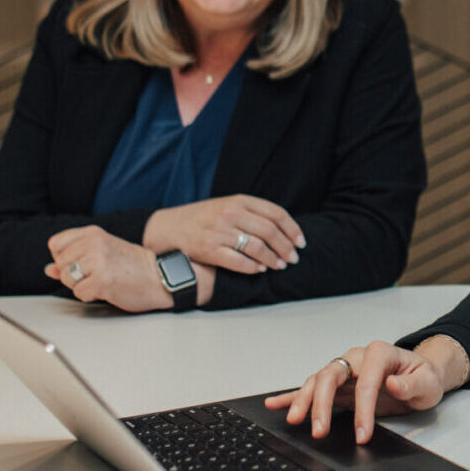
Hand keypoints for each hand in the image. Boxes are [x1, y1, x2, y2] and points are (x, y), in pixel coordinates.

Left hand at [45, 225, 170, 312]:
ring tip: (103, 281)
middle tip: (97, 274)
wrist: (161, 278)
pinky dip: (90, 296)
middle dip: (73, 275)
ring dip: (81, 285)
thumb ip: (75, 259)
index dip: (64, 258)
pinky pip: (79, 293)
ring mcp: (98, 261)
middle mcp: (94, 243)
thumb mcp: (103, 254)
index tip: (82, 263)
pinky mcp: (102, 280)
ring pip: (67, 279)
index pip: (56, 244)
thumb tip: (50, 269)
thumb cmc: (134, 267)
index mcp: (94, 233)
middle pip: (60, 264)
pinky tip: (107, 289)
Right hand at [143, 195, 304, 274]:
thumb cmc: (204, 218)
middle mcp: (230, 214)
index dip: (292, 228)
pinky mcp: (209, 250)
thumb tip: (283, 229)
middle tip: (293, 258)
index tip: (301, 242)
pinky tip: (259, 269)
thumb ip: (252, 213)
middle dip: (286, 247)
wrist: (168, 228)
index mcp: (239, 200)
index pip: (275, 213)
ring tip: (279, 266)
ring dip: (272, 259)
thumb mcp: (228, 205)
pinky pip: (237, 261)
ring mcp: (219, 232)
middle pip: (269, 231)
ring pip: (256, 247)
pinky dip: (252, 267)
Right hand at [264, 339, 457, 443]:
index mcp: (380, 353)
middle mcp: (358, 358)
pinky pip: (312, 387)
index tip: (363, 434)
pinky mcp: (338, 384)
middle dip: (322, 403)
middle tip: (318, 430)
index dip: (363, 409)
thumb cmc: (424, 377)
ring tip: (293, 420)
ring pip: (317, 381)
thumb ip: (411, 384)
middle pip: (331, 375)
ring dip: (303, 400)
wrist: (421, 376)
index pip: (366, 381)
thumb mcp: (428, 382)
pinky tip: (275, 404)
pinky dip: (292, 396)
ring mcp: (346, 370)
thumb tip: (392, 384)